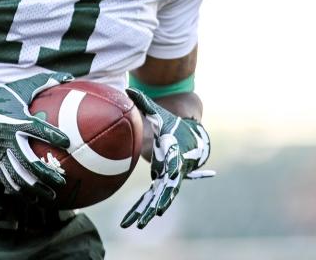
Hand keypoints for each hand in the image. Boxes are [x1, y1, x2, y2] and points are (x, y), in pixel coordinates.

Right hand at [0, 72, 72, 200]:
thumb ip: (44, 82)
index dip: (53, 136)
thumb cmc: (1, 97)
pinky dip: (20, 190)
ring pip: (18, 175)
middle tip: (61, 180)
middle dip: (45, 173)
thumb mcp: (21, 87)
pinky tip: (32, 198)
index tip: (68, 143)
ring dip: (34, 188)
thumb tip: (68, 76)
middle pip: (28, 161)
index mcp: (18, 121)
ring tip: (50, 196)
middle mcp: (9, 139)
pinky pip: (7, 179)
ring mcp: (1, 152)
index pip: (37, 129)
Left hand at [121, 88, 214, 227]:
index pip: (172, 172)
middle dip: (155, 206)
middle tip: (144, 220)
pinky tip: (132, 220)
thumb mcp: (159, 114)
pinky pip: (151, 197)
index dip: (168, 184)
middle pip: (165, 193)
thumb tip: (128, 90)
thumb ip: (144, 103)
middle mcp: (173, 172)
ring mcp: (168, 179)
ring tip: (134, 225)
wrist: (187, 134)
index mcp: (174, 156)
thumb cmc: (171, 123)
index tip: (163, 194)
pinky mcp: (162, 182)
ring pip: (157, 199)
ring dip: (146, 212)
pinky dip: (143, 207)